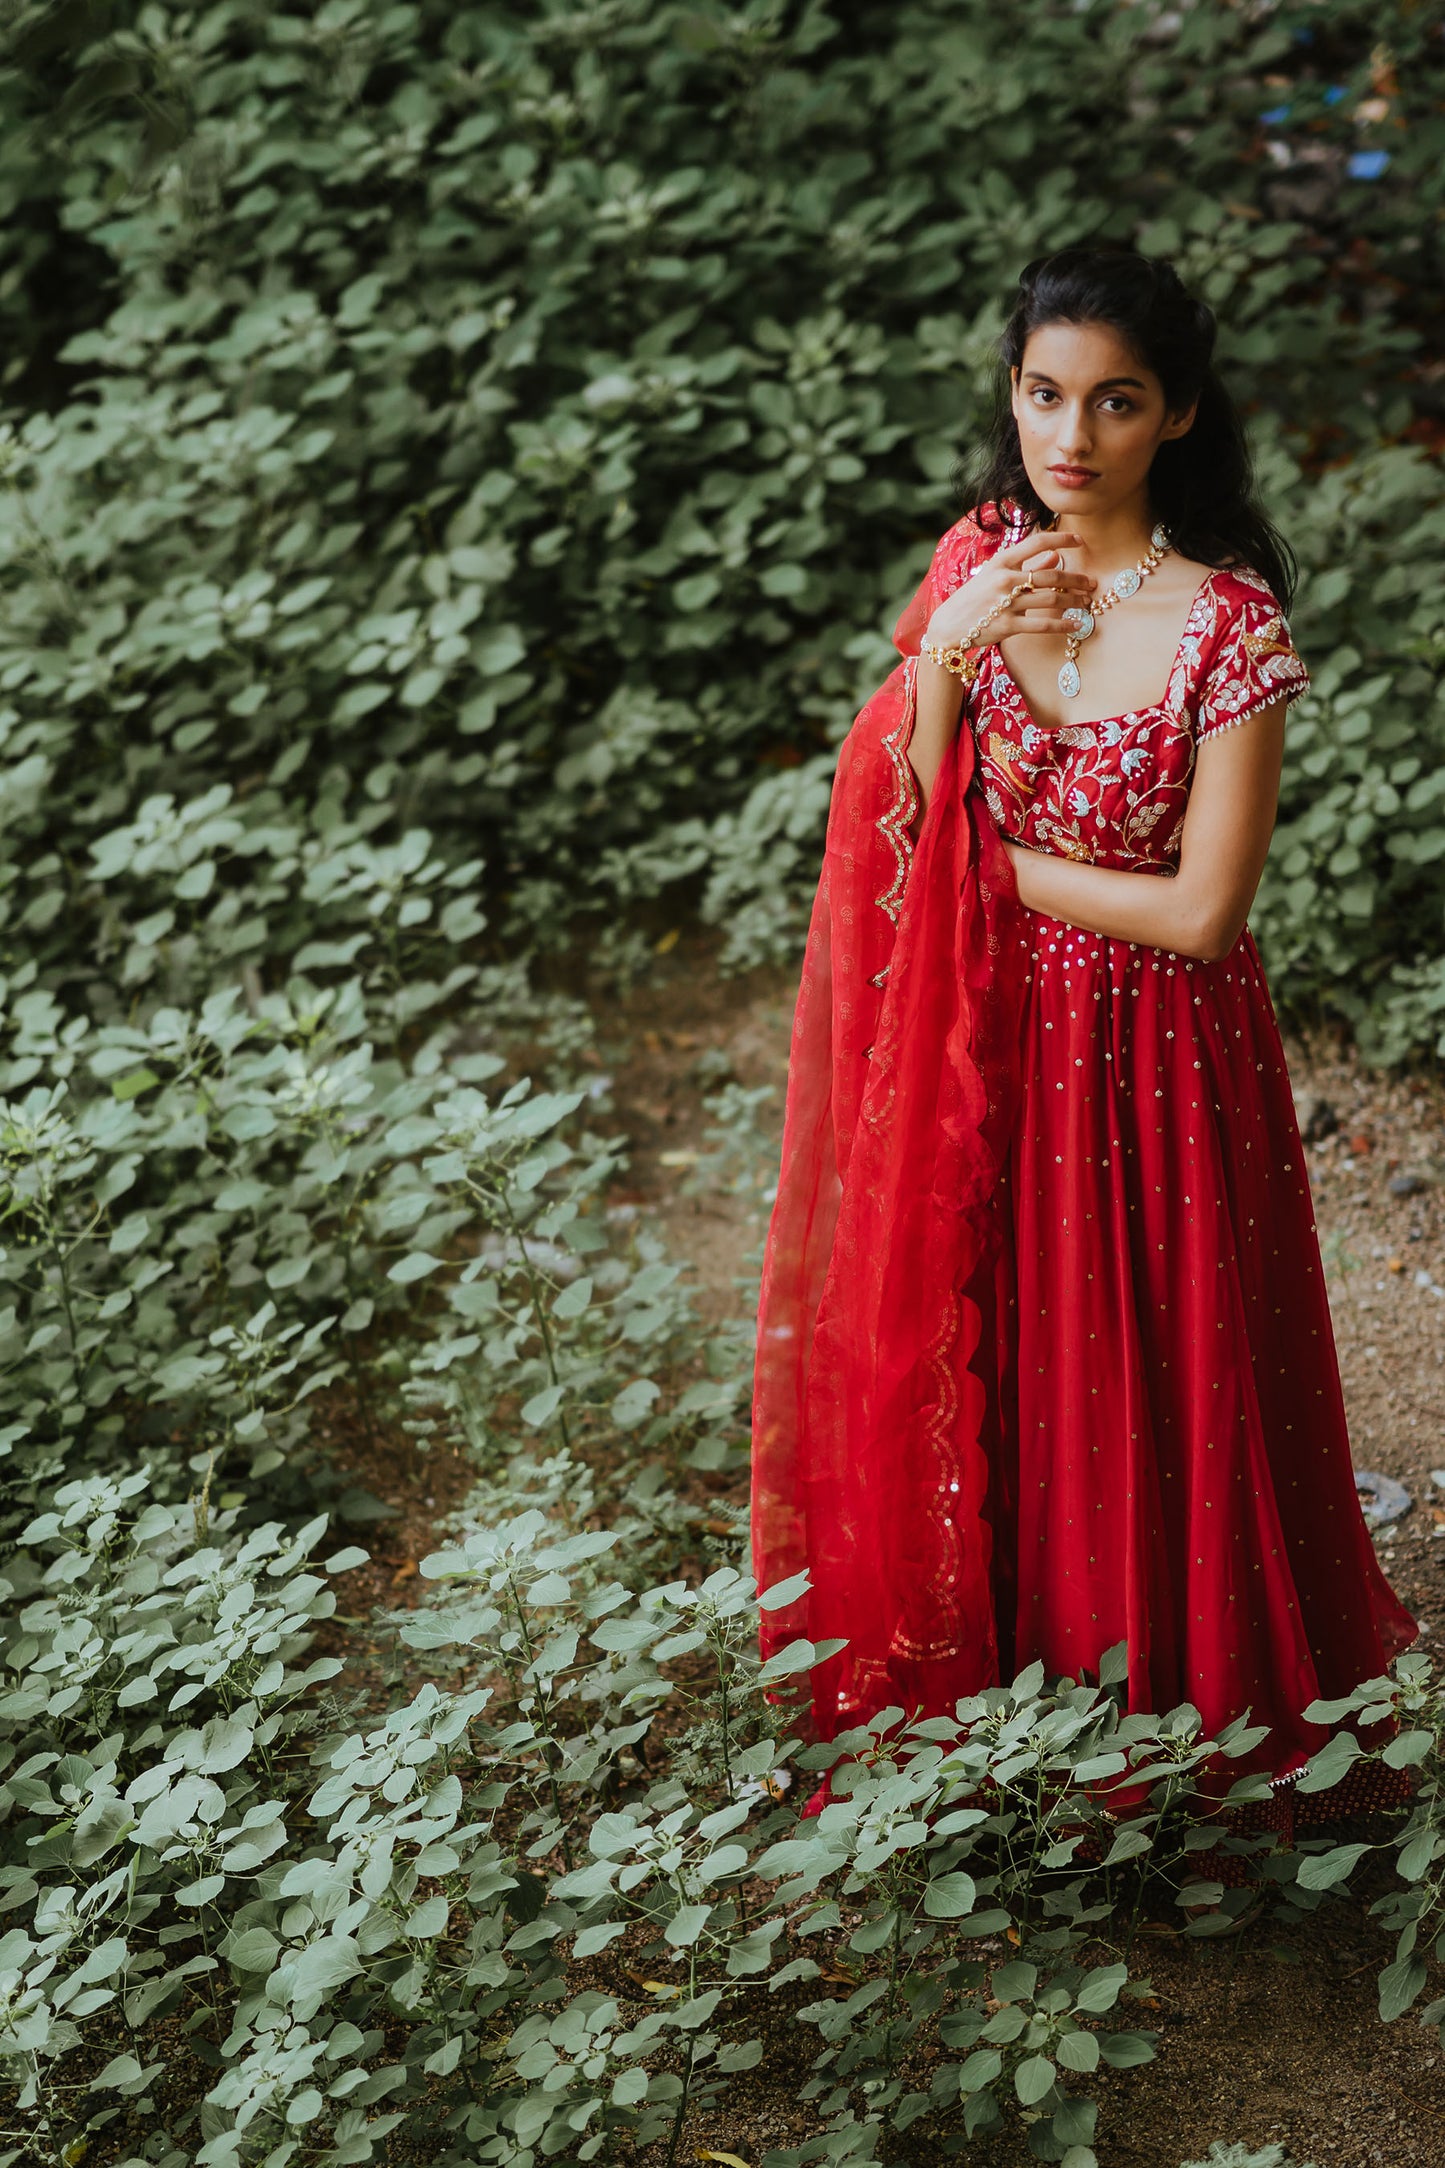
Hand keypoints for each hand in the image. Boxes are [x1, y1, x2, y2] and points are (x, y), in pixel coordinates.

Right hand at [923, 529, 1095, 653]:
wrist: (947, 628)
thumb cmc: (973, 600)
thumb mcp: (995, 576)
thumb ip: (1027, 566)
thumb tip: (1055, 557)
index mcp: (1001, 562)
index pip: (1037, 542)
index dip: (1061, 539)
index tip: (1080, 540)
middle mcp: (1005, 579)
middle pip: (1050, 575)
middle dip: (1075, 579)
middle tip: (1091, 583)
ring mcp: (1006, 603)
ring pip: (1051, 599)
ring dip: (1074, 600)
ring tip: (1086, 602)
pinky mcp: (1007, 626)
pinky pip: (1042, 625)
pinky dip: (1063, 625)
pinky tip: (1076, 625)